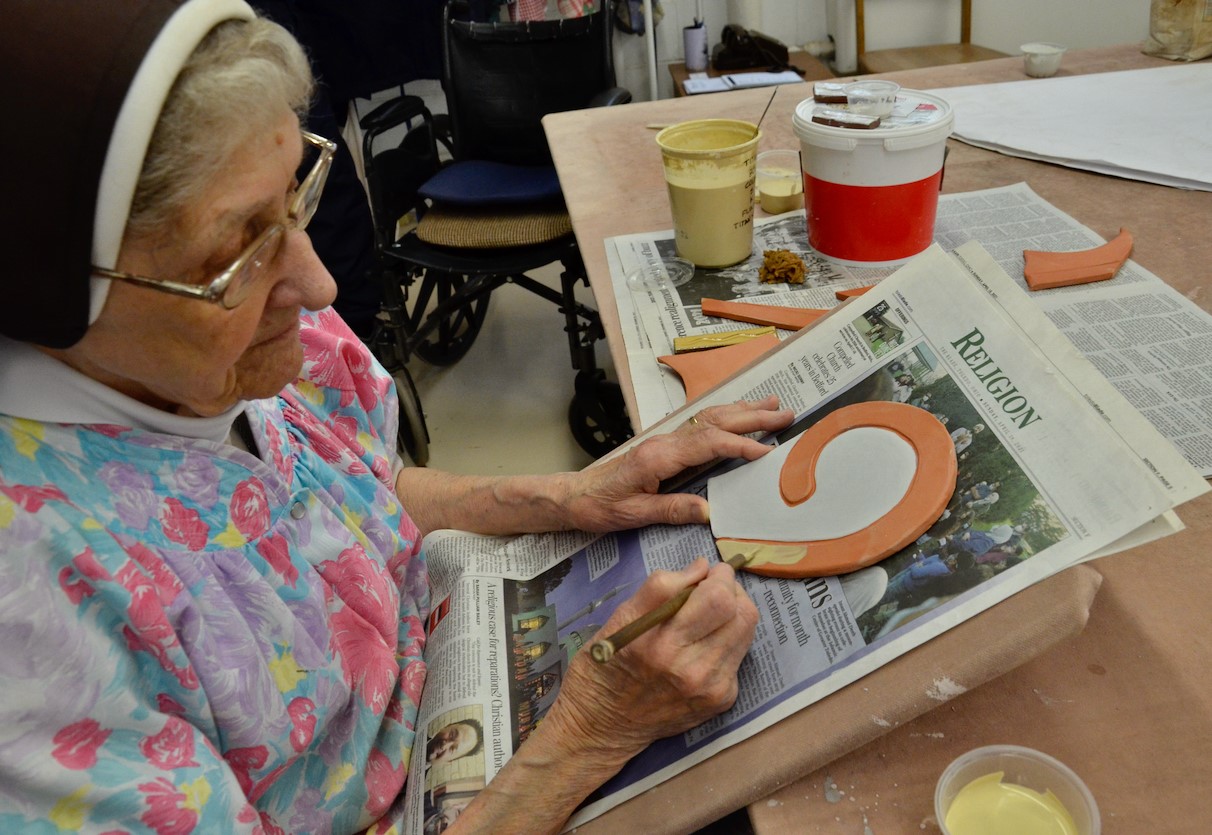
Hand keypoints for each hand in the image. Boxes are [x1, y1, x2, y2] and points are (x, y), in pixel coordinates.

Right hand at [543, 558, 758, 765]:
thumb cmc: (605, 664)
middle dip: (732, 591)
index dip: (718, 576)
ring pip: (746, 632)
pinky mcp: (720, 701)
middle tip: (713, 589)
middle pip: (741, 613)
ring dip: (733, 614)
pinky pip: (738, 656)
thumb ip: (662, 587)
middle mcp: (690, 669)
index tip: (708, 574)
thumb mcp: (620, 617)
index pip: (716, 597)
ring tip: (709, 616)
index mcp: (660, 643)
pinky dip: (726, 642)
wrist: (602, 725)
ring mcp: (709, 688)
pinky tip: (703, 647)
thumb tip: (702, 567)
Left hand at [562, 395, 792, 531]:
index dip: (740, 446)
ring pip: (710, 418)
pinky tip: (738, 414)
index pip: (709, 445)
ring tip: (772, 405)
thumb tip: (708, 510)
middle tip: (786, 413)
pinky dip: (725, 417)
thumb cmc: (600, 506)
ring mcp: (665, 440)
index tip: (767, 450)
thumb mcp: (633, 514)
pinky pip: (701, 425)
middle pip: (715, 423)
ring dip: (742, 411)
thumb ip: (671, 509)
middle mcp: (665, 442)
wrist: (574, 495)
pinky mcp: (665, 445)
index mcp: (660, 457)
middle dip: (752, 418)